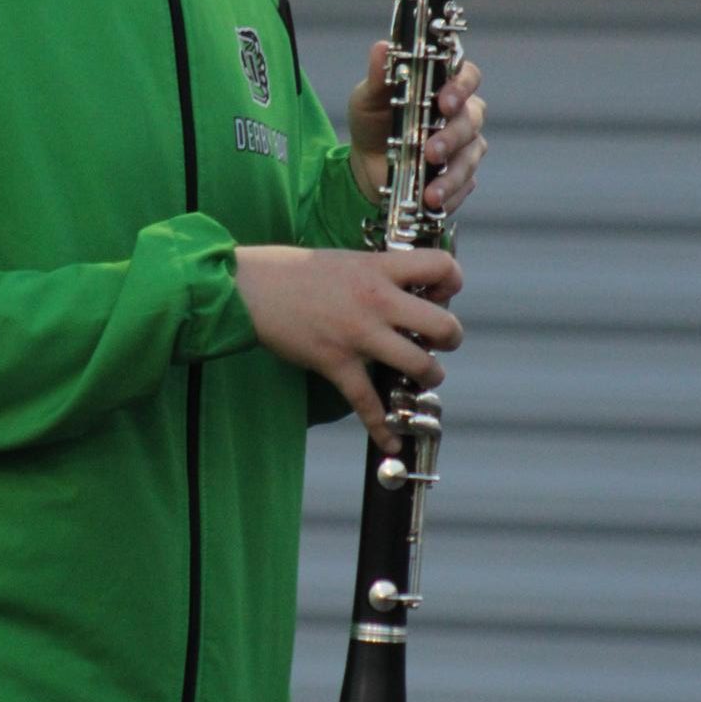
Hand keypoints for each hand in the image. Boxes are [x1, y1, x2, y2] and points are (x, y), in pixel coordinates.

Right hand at [233, 244, 462, 450]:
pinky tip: (391, 443)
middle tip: (439, 341)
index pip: (441, 267)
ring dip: (430, 376)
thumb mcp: (345, 259)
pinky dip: (382, 429)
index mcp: (378, 268)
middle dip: (451, 338)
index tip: (439, 292)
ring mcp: (358, 335)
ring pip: (419, 365)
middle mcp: (376, 301)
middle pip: (442, 324)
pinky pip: (368, 405)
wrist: (249, 288)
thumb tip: (407, 288)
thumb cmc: (293, 270)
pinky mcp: (336, 363)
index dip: (451, 281)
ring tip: (423, 376)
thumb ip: (378, 273)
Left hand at [347, 40, 486, 214]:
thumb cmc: (373, 123)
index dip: (461, 87)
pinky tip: (434, 203)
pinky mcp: (462, 178)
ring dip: (452, 175)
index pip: (467, 77)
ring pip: (471, 157)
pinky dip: (450, 195)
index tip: (444, 102)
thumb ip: (379, 76)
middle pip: (472, 120)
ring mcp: (465, 147)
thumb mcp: (368, 99)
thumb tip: (382, 48)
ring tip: (431, 193)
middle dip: (451, 137)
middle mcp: (461, 114)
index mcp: (444, 87)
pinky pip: (465, 186)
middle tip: (431, 152)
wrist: (364, 166)